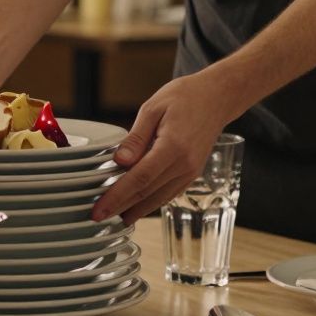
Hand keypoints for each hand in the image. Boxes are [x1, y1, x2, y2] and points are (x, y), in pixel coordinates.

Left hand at [92, 72, 238, 224]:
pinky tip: (137, 207)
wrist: (217, 97)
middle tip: (98, 217)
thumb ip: (135, 138)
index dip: (116, 197)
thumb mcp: (153, 108)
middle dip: (120, 207)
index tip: (98, 209)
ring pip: (159, 198)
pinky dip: (152, 202)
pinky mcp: (193, 173)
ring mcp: (191, 171)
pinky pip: (170, 193)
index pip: (139, 179)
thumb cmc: (184, 97)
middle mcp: (184, 164)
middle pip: (146, 193)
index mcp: (172, 147)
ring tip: (115, 217)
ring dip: (136, 210)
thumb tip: (119, 161)